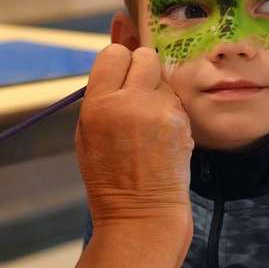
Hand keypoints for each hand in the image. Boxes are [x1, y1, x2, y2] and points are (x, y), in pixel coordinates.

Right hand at [76, 45, 192, 227]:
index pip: (113, 54)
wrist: (140, 213)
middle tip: (139, 94)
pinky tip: (162, 138)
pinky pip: (177, 103)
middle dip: (143, 71)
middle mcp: (127, 102)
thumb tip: (119, 61)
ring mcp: (158, 112)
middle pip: (145, 57)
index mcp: (97, 104)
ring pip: (164, 80)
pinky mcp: (181, 123)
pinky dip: (171, 114)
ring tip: (149, 126)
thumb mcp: (87, 134)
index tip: (121, 77)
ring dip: (158, 95)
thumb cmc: (109, 177)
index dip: (119, 63)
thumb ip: (101, 97)